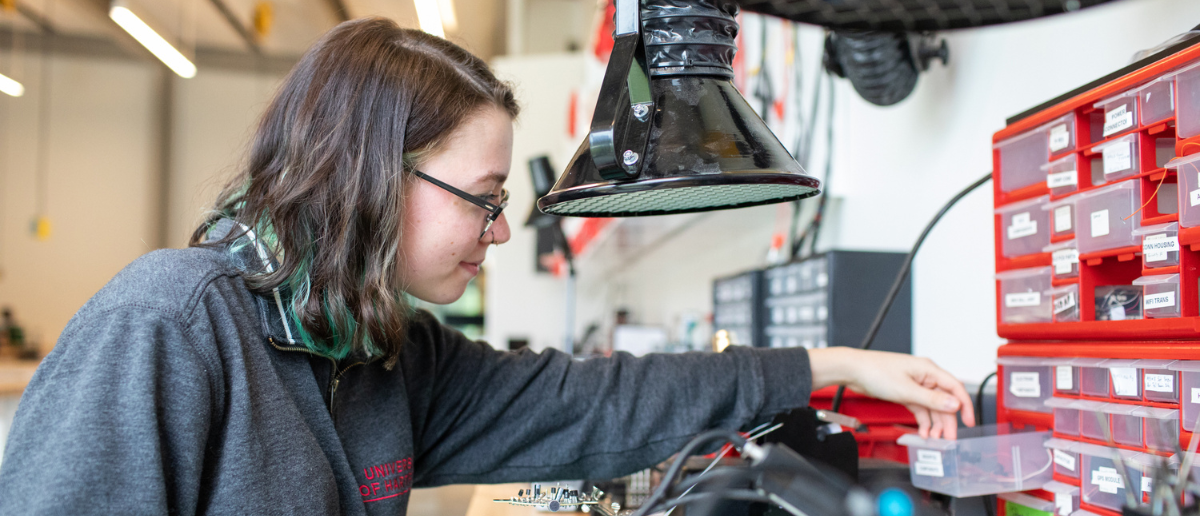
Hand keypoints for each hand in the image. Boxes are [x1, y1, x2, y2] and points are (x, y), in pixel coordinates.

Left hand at [808, 347, 974, 439]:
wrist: (852, 370)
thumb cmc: (876, 371)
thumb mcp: (907, 390)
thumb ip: (932, 399)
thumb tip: (954, 404)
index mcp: (929, 369)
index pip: (955, 387)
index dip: (965, 405)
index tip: (969, 422)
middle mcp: (924, 376)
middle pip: (944, 400)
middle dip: (947, 421)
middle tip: (948, 439)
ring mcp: (914, 384)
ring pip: (932, 406)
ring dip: (934, 423)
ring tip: (934, 438)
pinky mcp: (905, 391)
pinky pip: (920, 407)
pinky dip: (923, 420)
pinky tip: (923, 432)